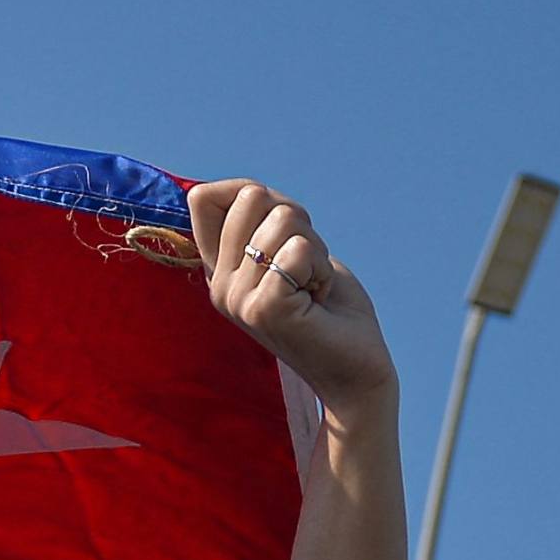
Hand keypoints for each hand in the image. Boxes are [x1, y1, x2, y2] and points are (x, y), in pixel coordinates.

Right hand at [184, 179, 393, 431]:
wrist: (357, 370)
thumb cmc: (330, 307)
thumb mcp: (292, 248)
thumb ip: (266, 219)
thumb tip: (249, 189)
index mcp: (219, 270)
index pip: (203, 198)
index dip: (253, 194)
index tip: (284, 235)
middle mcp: (220, 285)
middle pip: (250, 196)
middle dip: (296, 222)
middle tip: (307, 268)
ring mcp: (239, 299)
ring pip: (282, 220)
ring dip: (316, 250)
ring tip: (314, 289)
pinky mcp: (265, 309)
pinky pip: (298, 250)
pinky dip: (323, 269)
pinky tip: (319, 301)